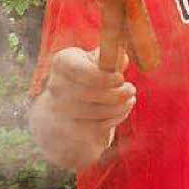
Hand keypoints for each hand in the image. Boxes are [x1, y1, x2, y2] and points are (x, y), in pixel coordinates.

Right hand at [31, 47, 135, 170]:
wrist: (65, 108)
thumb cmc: (88, 77)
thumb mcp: (96, 62)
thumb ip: (109, 58)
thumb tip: (121, 59)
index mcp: (62, 62)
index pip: (81, 71)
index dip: (104, 77)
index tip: (121, 78)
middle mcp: (56, 86)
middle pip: (92, 93)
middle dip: (118, 93)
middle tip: (131, 89)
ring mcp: (60, 110)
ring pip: (97, 111)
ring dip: (120, 106)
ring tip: (129, 100)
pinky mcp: (70, 130)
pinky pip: (98, 127)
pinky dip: (115, 119)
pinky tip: (121, 112)